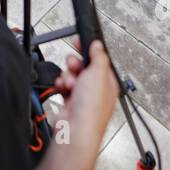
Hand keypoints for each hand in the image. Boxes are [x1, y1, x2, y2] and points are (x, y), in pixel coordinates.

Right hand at [49, 41, 118, 158]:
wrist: (75, 128)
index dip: (88, 50)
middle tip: (74, 66)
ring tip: (69, 83)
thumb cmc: (92, 107)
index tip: (79, 42)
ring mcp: (83, 96)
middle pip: (82, 66)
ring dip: (67, 76)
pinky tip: (63, 89)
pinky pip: (63, 86)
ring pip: (71, 75)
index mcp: (108, 82)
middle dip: (75, 65)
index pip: (98, 60)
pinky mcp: (70, 102)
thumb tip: (98, 45)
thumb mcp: (98, 73)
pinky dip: (61, 86)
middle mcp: (96, 89)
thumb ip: (98, 56)